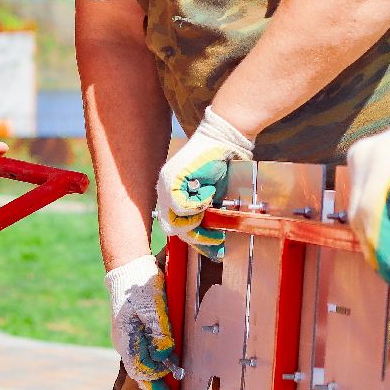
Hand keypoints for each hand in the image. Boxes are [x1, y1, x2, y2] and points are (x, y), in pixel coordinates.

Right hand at [106, 255, 181, 389]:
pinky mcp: (133, 328)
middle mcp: (125, 342)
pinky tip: (161, 365)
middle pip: (142, 371)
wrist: (128, 266)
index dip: (157, 387)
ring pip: (142, 362)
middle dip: (156, 387)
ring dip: (155, 375)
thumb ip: (160, 336)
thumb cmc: (140, 286)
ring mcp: (127, 336)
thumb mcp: (154, 310)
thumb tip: (167, 359)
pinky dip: (153, 361)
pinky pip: (142, 350)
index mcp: (128, 341)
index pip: (144, 372)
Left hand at [155, 106, 253, 259]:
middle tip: (216, 237)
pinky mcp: (171, 179)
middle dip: (196, 236)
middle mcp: (164, 189)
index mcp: (172, 194)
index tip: (213, 248)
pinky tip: (210, 191)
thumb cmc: (223, 167)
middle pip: (171, 228)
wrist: (225, 140)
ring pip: (174, 220)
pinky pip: (181, 206)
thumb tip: (214, 249)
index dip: (194, 240)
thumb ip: (208, 217)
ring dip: (198, 219)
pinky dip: (198, 204)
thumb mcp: (214, 198)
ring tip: (213, 206)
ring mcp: (165, 184)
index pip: (175, 227)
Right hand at [345, 105, 389, 283]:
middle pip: (361, 212)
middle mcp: (368, 150)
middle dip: (377, 250)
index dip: (382, 242)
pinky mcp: (355, 163)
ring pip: (355, 213)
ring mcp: (358, 156)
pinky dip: (372, 229)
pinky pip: (358, 206)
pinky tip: (389, 246)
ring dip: (372, 243)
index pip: (373, 206)